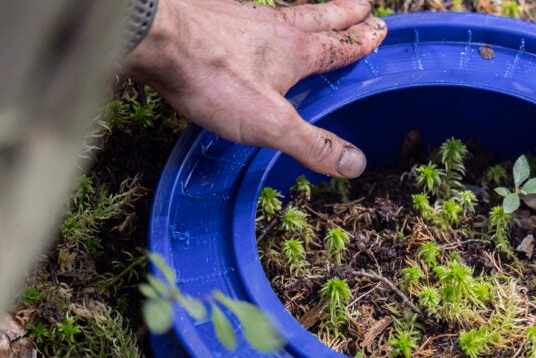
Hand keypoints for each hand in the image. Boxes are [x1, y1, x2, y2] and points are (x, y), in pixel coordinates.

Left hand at [126, 0, 386, 177]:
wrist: (155, 38)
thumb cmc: (212, 77)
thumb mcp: (270, 123)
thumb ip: (312, 143)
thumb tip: (355, 163)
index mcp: (295, 51)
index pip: (338, 46)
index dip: (360, 41)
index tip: (380, 29)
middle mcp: (273, 28)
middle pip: (317, 17)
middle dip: (342, 14)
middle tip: (363, 3)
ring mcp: (241, 18)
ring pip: (284, 13)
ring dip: (305, 12)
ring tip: (313, 11)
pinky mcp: (211, 17)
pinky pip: (245, 14)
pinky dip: (258, 17)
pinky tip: (248, 20)